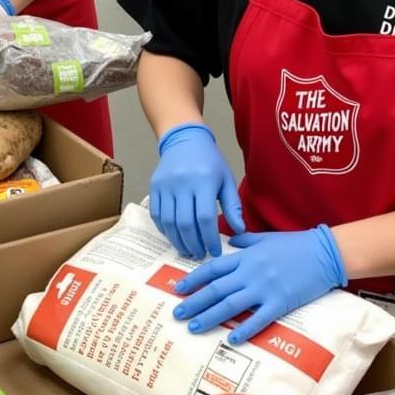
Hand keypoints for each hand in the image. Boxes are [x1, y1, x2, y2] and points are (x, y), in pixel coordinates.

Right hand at [150, 123, 242, 258]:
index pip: (205, 218)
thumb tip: (239, 231)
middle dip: (193, 244)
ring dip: (178, 240)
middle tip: (200, 255)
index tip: (215, 251)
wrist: (184, 139)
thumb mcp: (226, 180)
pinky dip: (164, 229)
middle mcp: (182, 183)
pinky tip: (174, 236)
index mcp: (203, 181)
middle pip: (185, 223)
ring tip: (188, 250)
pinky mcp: (154, 187)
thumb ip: (232, 206)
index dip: (210, 239)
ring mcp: (165, 185)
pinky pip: (156, 214)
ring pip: (169, 222)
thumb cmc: (209, 161)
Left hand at [172, 225, 346, 343]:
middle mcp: (250, 273)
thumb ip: (244, 242)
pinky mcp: (280, 302)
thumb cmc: (295, 244)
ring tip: (194, 327)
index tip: (179, 289)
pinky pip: (259, 319)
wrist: (324, 252)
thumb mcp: (265, 238)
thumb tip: (228, 241)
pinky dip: (245, 329)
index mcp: (245, 257)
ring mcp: (265, 288)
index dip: (194, 279)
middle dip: (195, 302)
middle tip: (178, 313)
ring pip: (231, 305)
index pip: (213, 269)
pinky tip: (231, 339)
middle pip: (216, 289)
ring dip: (211, 317)